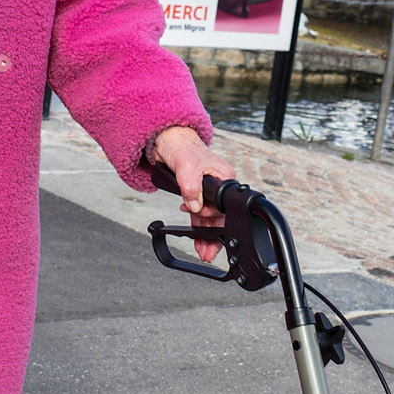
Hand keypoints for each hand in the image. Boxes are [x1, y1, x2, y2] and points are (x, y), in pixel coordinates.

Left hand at [151, 126, 234, 262]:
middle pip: (220, 216)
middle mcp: (219, 185)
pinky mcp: (197, 193)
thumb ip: (191, 186)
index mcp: (224, 176)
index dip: (217, 223)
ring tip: (203, 251)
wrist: (168, 140)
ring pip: (209, 218)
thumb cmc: (182, 147)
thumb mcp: (187, 166)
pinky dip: (197, 226)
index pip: (225, 206)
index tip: (210, 236)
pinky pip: (200, 214)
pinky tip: (196, 238)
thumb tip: (195, 206)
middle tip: (207, 252)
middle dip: (213, 236)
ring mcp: (208, 190)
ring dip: (205, 235)